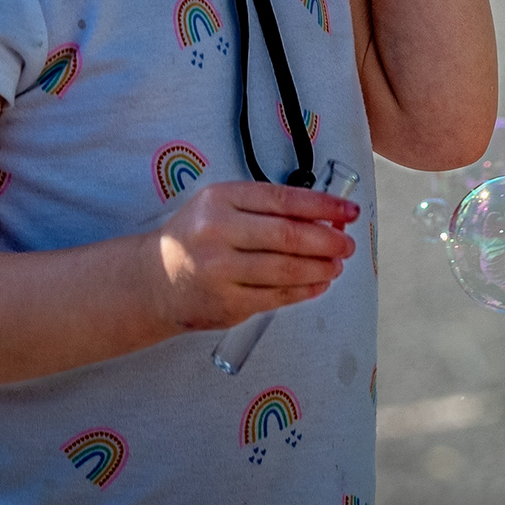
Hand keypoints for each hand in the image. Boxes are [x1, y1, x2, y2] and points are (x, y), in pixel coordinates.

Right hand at [143, 180, 357, 331]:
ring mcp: (221, 271)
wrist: (154, 279)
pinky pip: (277, 297)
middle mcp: (218, 233)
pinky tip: (319, 283)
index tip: (349, 211)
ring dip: (321, 267)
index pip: (283, 200)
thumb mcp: (222, 205)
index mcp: (221, 200)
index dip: (323, 206)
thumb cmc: (198, 236)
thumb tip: (324, 215)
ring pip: (286, 270)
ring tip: (337, 264)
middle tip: (348, 243)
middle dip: (328, 240)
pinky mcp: (227, 304)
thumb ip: (266, 207)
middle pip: (289, 236)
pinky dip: (305, 290)